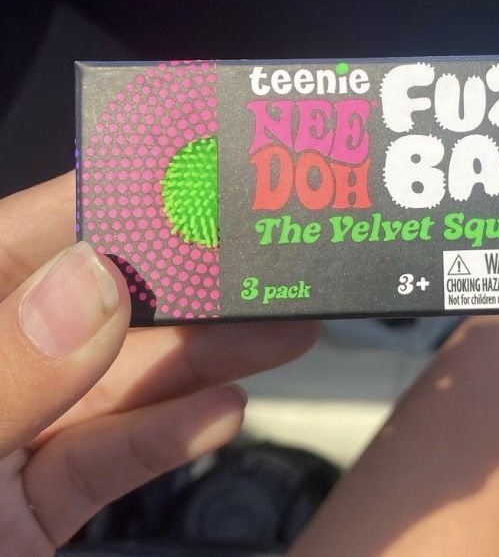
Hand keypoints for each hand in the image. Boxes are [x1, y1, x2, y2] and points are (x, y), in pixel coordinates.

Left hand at [0, 173, 318, 553]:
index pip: (20, 243)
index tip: (189, 181)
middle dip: (185, 286)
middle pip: (91, 309)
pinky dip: (171, 436)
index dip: (105, 204)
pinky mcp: (35, 506)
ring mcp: (5, 442)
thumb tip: (89, 286)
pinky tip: (225, 411)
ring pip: (116, 383)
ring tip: (282, 333)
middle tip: (264, 266)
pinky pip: (110, 458)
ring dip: (204, 358)